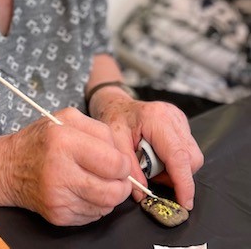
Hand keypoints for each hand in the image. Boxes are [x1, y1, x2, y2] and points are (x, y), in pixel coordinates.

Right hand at [0, 107, 131, 225]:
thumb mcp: (67, 118)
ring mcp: (58, 197)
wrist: (8, 167)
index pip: (114, 163)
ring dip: (109, 195)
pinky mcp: (58, 215)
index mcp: (64, 141)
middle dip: (121, 184)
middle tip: (116, 176)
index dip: (123, 164)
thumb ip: (100, 131)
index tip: (119, 162)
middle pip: (113, 191)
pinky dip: (94, 204)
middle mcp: (60, 171)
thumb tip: (123, 157)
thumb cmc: (41, 140)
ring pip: (106, 206)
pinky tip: (82, 190)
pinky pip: (92, 216)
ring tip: (97, 180)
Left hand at [89, 94, 203, 209]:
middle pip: (191, 159)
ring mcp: (180, 119)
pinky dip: (176, 161)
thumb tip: (141, 194)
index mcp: (156, 119)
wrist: (118, 105)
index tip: (185, 203)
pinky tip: (159, 155)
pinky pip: (189, 151)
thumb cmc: (115, 119)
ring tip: (153, 162)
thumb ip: (129, 168)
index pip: (178, 155)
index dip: (184, 182)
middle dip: (176, 176)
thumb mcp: (115, 142)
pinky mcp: (183, 124)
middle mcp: (173, 117)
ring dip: (176, 169)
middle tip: (152, 174)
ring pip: (193, 156)